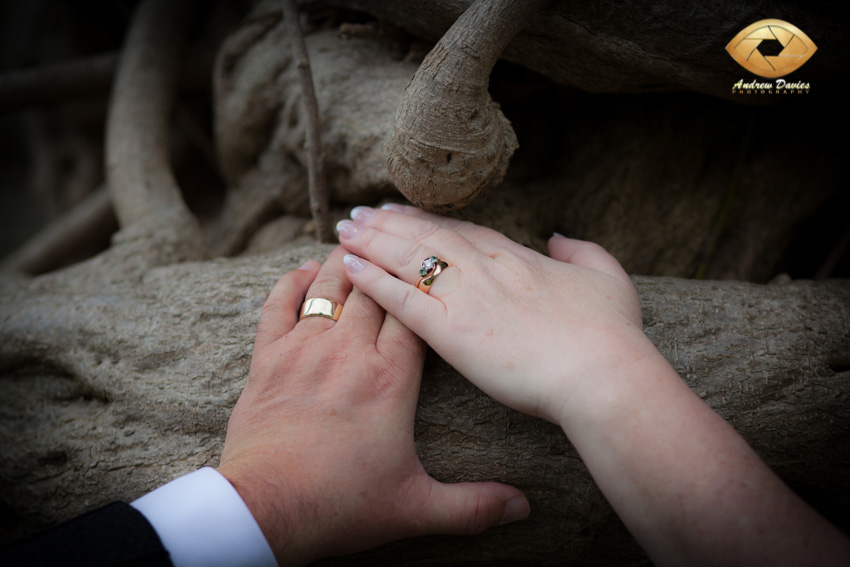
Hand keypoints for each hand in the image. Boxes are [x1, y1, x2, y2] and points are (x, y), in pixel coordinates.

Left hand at [217, 246, 528, 565]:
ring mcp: (306, 350)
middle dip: (388, 263)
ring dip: (344, 262)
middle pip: (375, 289)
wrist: (268, 510)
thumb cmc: (342, 505)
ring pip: (331, 287)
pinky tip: (305, 270)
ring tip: (358, 240)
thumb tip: (524, 509)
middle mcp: (350, 352)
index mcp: (391, 378)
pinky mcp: (268, 359)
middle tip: (399, 239)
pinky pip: (279, 304)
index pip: (415, 313)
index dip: (425, 288)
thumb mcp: (416, 507)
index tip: (436, 270)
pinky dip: (292, 282)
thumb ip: (473, 506)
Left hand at [336, 205, 657, 424]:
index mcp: (516, 258)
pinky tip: (351, 268)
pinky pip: (402, 299)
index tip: (404, 211)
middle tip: (360, 213)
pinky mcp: (451, 330)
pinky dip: (374, 281)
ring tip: (345, 231)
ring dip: (372, 242)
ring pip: (408, 258)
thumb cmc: (611, 334)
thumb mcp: (609, 279)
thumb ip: (583, 251)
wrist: (602, 373)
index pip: (462, 231)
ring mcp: (466, 296)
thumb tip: (559, 237)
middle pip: (426, 236)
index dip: (429, 220)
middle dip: (390, 222)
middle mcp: (484, 269)